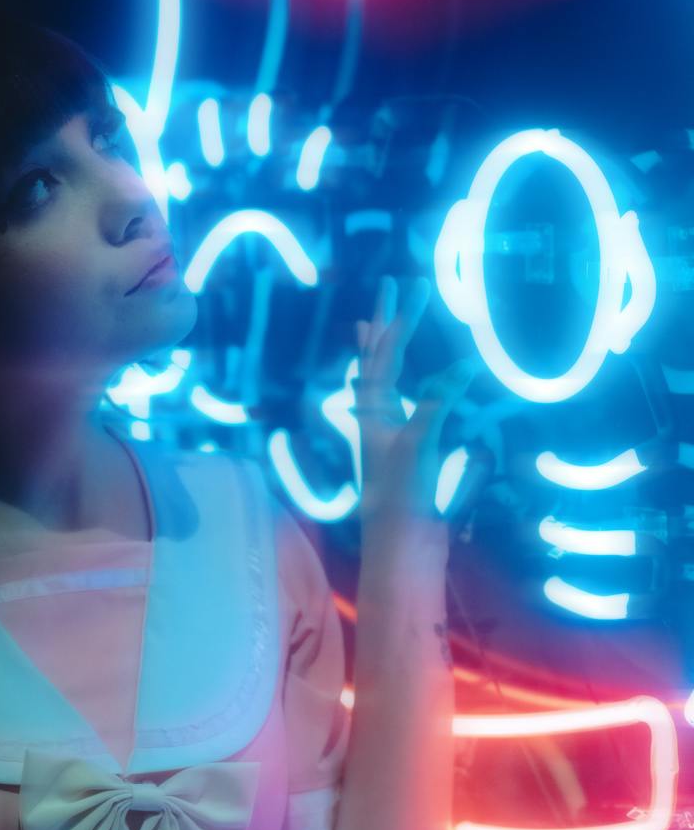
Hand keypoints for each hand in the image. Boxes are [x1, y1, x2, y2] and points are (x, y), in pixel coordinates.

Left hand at [354, 275, 476, 534]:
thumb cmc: (404, 496)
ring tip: (369, 323)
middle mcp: (374, 416)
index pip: (385, 354)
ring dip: (379, 349)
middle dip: (384, 322)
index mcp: (372, 410)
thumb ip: (436, 403)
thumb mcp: (420, 445)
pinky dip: (402, 384)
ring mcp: (386, 431)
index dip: (400, 318)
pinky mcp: (402, 449)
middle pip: (375, 358)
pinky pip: (400, 403)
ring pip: (379, 379)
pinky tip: (400, 382)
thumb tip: (461, 366)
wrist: (401, 545)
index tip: (413, 284)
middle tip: (388, 285)